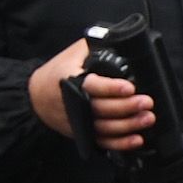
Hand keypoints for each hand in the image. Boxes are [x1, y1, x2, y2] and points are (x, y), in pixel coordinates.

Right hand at [26, 41, 154, 151]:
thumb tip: (117, 38)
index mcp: (69, 81)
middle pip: (102, 108)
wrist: (35, 98)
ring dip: (128, 125)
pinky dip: (120, 143)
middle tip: (147, 102)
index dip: (111, 88)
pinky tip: (137, 140)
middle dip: (127, 106)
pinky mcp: (82, 134)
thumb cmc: (56, 74)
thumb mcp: (71, 55)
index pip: (92, 85)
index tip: (129, 87)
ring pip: (105, 127)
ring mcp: (78, 121)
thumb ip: (93, 47)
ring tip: (147, 118)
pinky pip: (103, 142)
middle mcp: (73, 104)